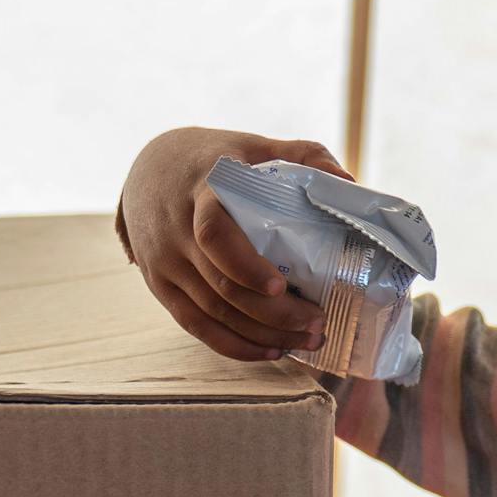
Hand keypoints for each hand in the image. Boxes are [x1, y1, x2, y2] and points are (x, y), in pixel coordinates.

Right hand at [118, 127, 353, 361]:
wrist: (149, 169)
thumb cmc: (215, 158)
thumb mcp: (254, 145)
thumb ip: (302, 154)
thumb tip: (347, 180)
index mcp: (203, 190)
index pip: (214, 233)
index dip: (245, 265)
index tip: (280, 284)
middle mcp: (177, 231)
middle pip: (221, 285)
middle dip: (274, 313)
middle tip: (318, 323)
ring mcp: (165, 263)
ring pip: (212, 312)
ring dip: (261, 334)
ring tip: (306, 340)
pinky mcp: (160, 286)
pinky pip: (195, 325)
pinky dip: (233, 345)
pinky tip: (270, 351)